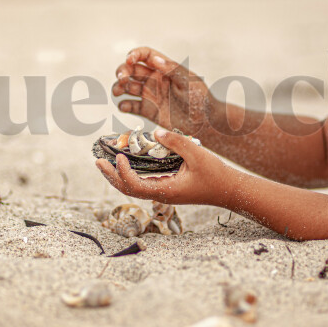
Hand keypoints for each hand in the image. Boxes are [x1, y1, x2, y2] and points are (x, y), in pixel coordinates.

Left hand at [96, 129, 241, 205]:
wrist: (229, 190)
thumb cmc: (216, 175)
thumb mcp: (197, 154)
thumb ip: (176, 142)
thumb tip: (155, 131)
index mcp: (166, 191)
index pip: (135, 186)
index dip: (122, 172)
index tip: (118, 156)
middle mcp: (161, 194)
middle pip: (128, 190)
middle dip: (111, 176)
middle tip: (97, 161)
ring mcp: (164, 192)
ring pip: (134, 187)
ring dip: (118, 175)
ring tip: (106, 162)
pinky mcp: (168, 187)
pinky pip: (143, 183)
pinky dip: (131, 174)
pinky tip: (127, 163)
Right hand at [112, 47, 218, 136]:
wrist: (205, 123)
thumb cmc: (200, 99)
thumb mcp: (188, 81)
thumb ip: (171, 69)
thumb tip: (154, 58)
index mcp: (164, 68)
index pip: (145, 55)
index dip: (135, 54)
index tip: (129, 60)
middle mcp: (154, 80)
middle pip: (131, 70)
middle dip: (123, 71)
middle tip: (122, 78)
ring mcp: (150, 95)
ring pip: (127, 87)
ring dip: (119, 87)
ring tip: (117, 92)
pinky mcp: (148, 110)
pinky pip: (131, 106)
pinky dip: (124, 105)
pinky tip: (124, 106)